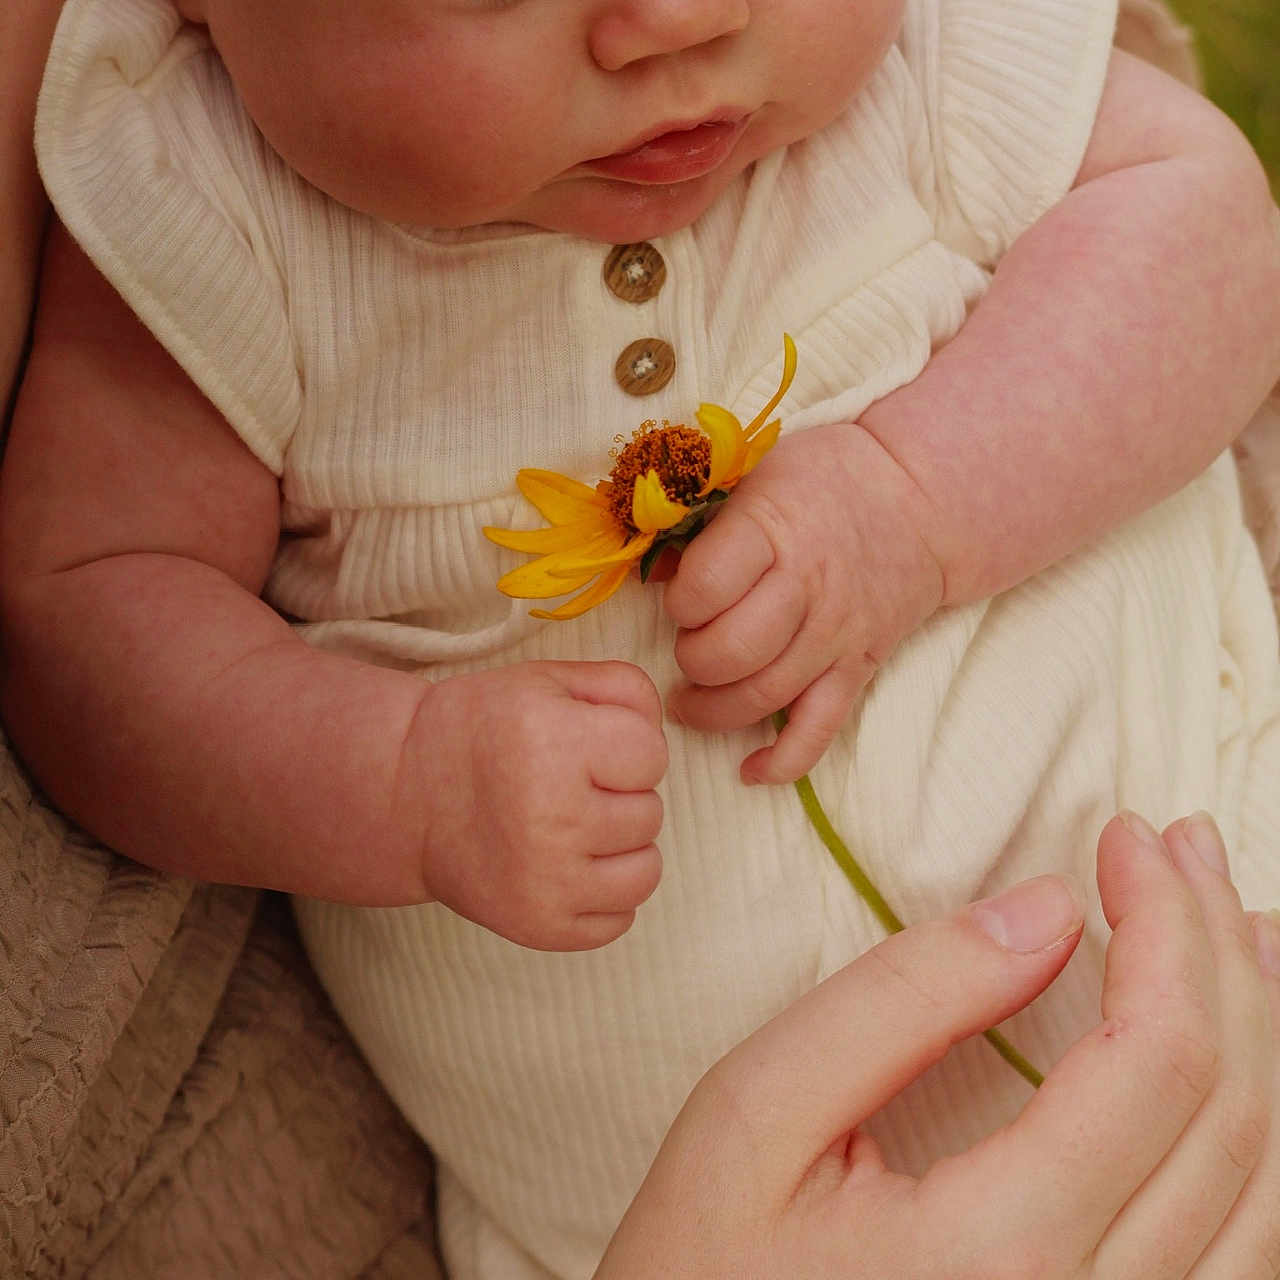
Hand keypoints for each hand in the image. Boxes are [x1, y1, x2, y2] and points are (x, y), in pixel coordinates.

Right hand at [411, 660, 667, 950]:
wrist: (406, 795)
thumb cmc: (485, 728)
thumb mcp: (547, 680)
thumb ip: (622, 688)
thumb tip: (662, 730)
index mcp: (552, 743)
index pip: (652, 755)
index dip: (626, 746)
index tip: (588, 746)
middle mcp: (550, 816)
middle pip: (650, 814)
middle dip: (621, 796)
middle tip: (570, 787)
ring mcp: (544, 880)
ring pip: (645, 872)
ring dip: (622, 848)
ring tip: (578, 828)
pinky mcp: (537, 926)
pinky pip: (620, 921)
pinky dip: (604, 896)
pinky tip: (569, 866)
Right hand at [597, 811, 1279, 1277]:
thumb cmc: (703, 1261)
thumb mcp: (760, 1108)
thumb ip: (903, 1001)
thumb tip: (1048, 910)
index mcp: (1002, 1256)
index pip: (1156, 1059)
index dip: (1163, 924)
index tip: (1127, 837)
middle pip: (1232, 1115)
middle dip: (1220, 955)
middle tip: (1188, 849)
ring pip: (1264, 1194)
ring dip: (1262, 1037)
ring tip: (1239, 930)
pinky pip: (1237, 1254)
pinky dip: (1252, 1135)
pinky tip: (1234, 1062)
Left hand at [663, 422, 942, 783]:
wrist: (918, 500)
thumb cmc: (823, 481)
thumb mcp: (755, 476)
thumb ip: (703, 526)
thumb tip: (653, 578)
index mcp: (773, 531)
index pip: (705, 588)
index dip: (679, 603)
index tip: (680, 598)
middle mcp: (806, 589)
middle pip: (730, 653)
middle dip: (691, 661)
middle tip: (686, 648)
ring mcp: (834, 636)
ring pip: (763, 697)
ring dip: (713, 710)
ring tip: (691, 700)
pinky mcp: (857, 670)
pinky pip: (819, 731)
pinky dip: (782, 761)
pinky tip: (749, 768)